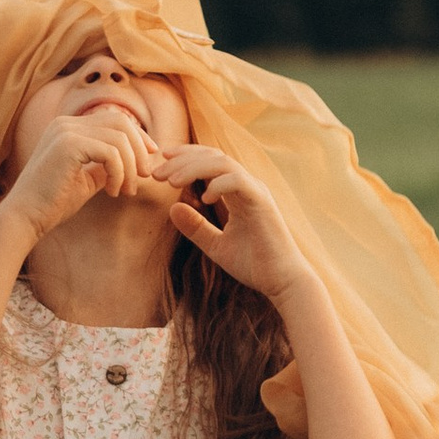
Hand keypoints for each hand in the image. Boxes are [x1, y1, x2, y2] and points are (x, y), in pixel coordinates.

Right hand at [2, 99, 171, 244]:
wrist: (26, 217)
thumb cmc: (54, 202)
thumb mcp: (87, 179)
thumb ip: (105, 165)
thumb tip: (134, 160)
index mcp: (68, 127)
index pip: (114, 119)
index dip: (138, 136)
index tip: (150, 158)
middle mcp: (66, 123)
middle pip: (121, 122)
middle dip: (140, 149)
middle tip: (145, 175)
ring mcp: (65, 131)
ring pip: (120, 139)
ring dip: (130, 168)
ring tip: (126, 191)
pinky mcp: (68, 145)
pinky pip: (111, 153)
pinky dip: (119, 173)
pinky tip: (112, 192)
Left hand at [155, 146, 312, 300]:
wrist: (282, 281)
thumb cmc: (254, 264)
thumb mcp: (216, 245)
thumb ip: (196, 227)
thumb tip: (172, 207)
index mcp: (238, 192)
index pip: (210, 161)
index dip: (185, 156)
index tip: (161, 162)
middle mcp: (248, 186)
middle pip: (213, 156)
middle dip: (182, 160)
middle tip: (157, 173)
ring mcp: (256, 192)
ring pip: (223, 163)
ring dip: (193, 168)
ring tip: (172, 182)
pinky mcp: (263, 202)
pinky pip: (238, 181)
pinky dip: (218, 185)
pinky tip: (203, 199)